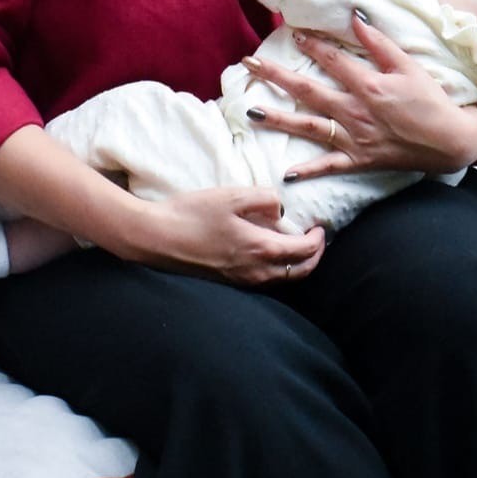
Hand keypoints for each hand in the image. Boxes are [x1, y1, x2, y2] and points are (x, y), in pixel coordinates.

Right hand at [140, 185, 325, 284]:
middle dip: (313, 257)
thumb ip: (263, 198)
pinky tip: (267, 251)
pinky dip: (277, 269)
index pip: (304, 252)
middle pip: (298, 272)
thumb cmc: (191, 214)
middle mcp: (254, 272)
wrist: (155, 238)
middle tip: (316, 239)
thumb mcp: (231, 196)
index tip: (320, 226)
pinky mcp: (227, 281)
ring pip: (281, 279)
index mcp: (260, 249)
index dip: (318, 240)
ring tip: (296, 244)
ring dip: (296, 264)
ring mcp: (240, 280)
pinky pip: (263, 280)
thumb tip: (282, 209)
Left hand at [242, 14, 476, 180]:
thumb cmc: (431, 99)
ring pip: (309, 126)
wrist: (450, 140)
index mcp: (369, 85)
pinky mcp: (360, 160)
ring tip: (251, 112)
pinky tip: (287, 173)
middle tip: (249, 64)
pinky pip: (330, 166)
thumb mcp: (409, 65)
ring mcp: (355, 139)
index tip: (291, 33)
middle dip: (276, 76)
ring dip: (279, 119)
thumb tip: (354, 17)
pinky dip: (309, 171)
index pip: (332, 60)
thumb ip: (379, 43)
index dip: (310, 45)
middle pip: (308, 90)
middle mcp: (356, 112)